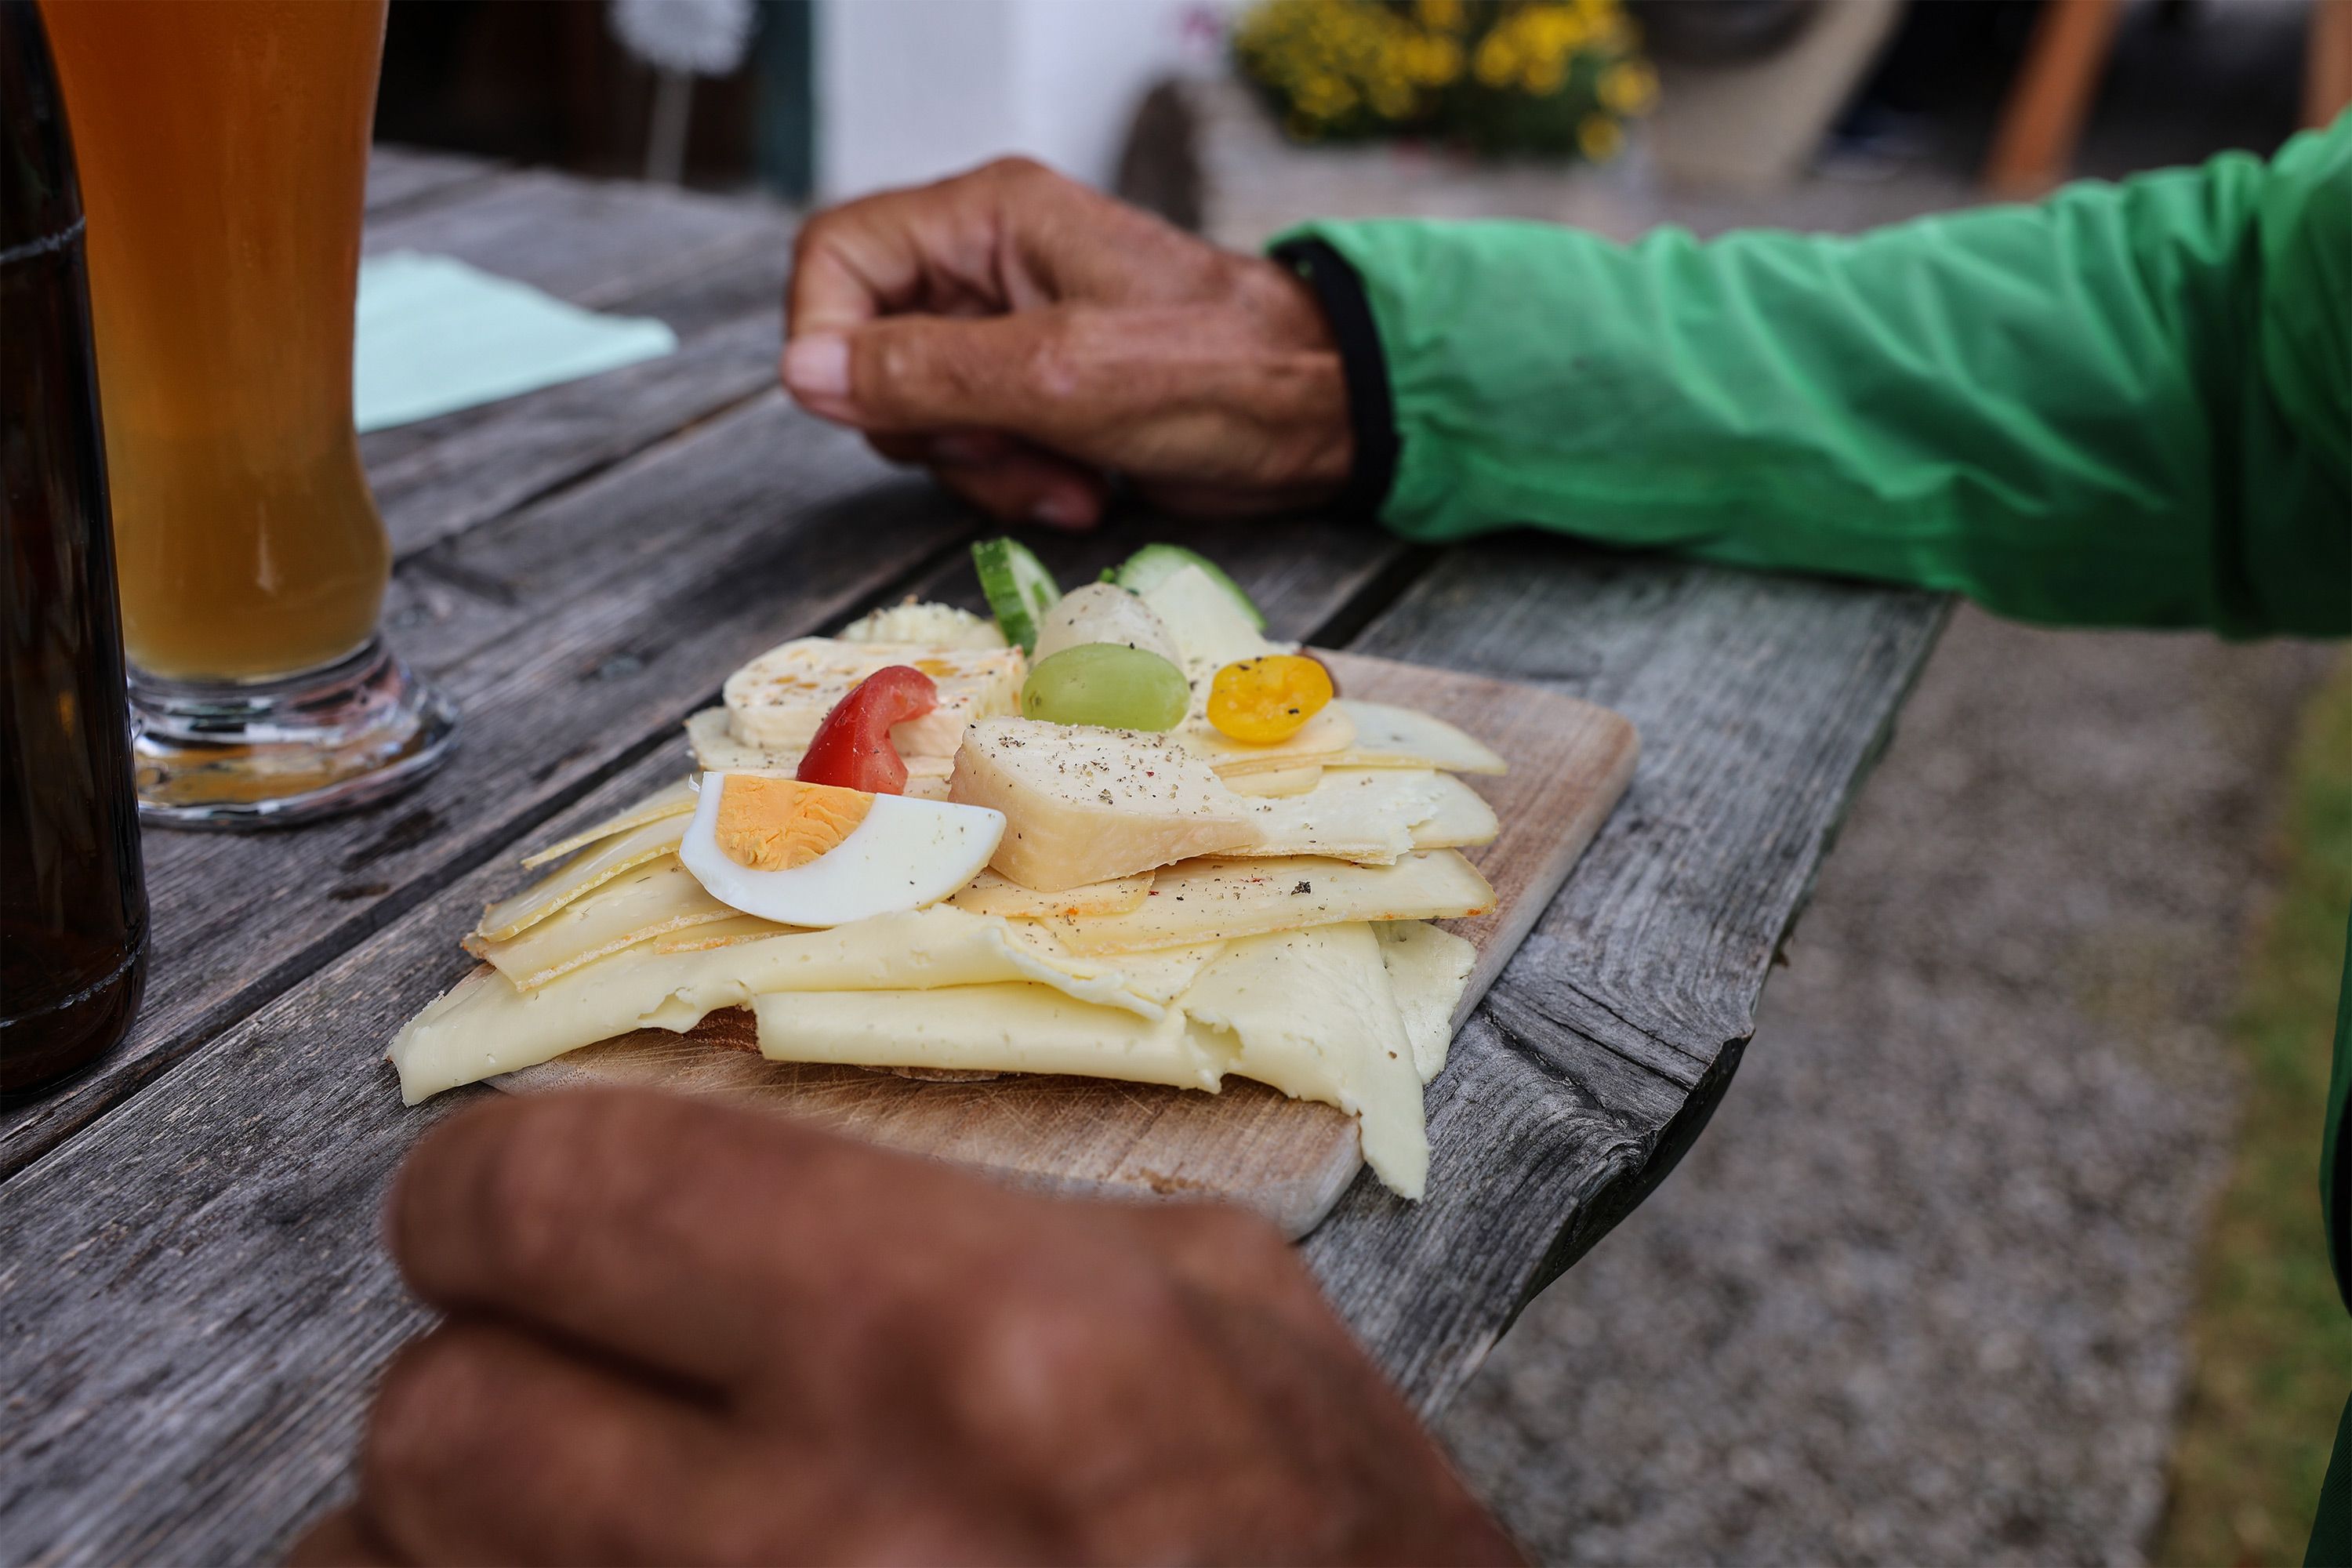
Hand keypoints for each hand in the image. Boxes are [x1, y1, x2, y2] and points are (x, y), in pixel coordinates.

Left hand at [291, 1089, 1517, 1564]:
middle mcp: (826, 1544)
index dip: (492, 1192)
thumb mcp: (1208, 1303)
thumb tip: (746, 1180)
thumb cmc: (1321, 1546)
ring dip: (445, 1540)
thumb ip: (964, 1217)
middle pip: (436, 1426)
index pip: (559, 1199)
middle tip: (538, 1375)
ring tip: (564, 1518)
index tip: (504, 1213)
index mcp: (964, 1343)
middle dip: (470, 1383)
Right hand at [781, 158, 1351, 528]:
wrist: (1318, 418)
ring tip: (1064, 478)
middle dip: (929, 424)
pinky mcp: (1037, 396)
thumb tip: (805, 375)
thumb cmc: (1219, 372)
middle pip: (870, 350)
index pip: (838, 258)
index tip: (866, 411)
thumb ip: (926, 372)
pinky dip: (1016, 484)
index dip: (828, 340)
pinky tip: (1080, 491)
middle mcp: (988, 267)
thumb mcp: (1059, 374)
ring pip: (919, 415)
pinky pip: (975, 449)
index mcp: (987, 219)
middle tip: (1004, 446)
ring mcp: (1010, 334)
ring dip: (983, 469)